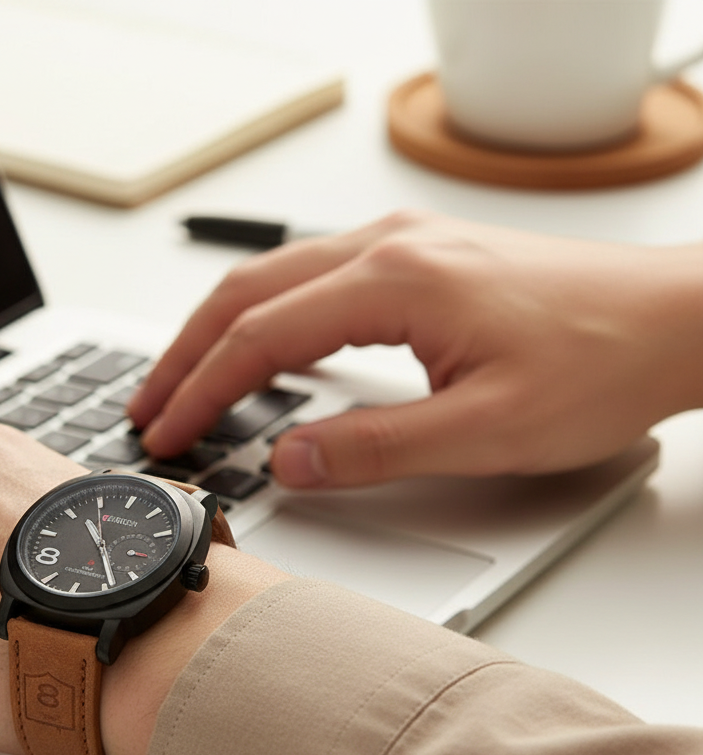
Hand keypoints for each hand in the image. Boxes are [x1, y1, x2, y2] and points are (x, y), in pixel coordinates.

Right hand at [129, 210, 702, 486]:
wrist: (677, 319)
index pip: (261, 337)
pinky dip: (267, 318)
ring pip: (276, 279)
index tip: (168, 432)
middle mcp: (388, 247)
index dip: (203, 391)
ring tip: (186, 380)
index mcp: (395, 281)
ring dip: (220, 330)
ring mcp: (403, 246)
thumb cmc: (603, 362)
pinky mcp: (420, 260)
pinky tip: (263, 349)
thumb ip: (376, 449)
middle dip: (186, 353)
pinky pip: (314, 280)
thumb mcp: (486, 431)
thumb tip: (290, 462)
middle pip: (248, 294)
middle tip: (150, 405)